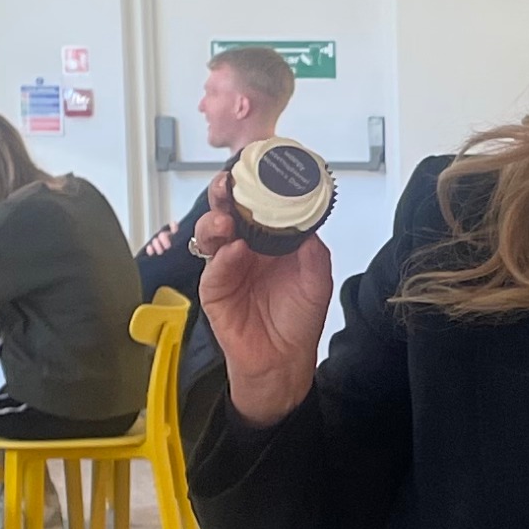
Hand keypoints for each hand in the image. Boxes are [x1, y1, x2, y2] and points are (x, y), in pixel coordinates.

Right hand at [195, 196, 333, 423]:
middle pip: (228, 212)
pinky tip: (234, 251)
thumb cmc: (298, 321)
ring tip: (226, 220)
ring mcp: (226, 268)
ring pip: (211, 234)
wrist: (284, 362)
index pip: (257, 205)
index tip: (258, 167)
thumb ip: (312, 250)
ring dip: (216, 222)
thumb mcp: (317, 280)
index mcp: (269, 242)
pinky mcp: (214, 292)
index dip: (256, 186)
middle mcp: (244, 249)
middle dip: (224, 193)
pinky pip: (213, 270)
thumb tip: (306, 221)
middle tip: (228, 182)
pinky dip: (223, 258)